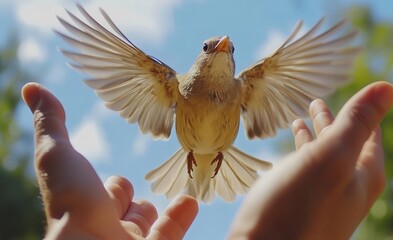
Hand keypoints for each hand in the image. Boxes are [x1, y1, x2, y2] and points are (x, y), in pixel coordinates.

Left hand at [22, 83, 197, 239]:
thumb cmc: (72, 202)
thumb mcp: (58, 155)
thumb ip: (51, 124)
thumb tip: (32, 88)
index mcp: (88, 206)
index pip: (108, 194)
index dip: (117, 187)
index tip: (121, 182)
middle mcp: (107, 226)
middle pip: (127, 212)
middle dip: (134, 203)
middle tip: (143, 197)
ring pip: (147, 224)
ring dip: (161, 209)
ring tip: (177, 192)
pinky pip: (170, 233)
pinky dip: (181, 216)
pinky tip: (190, 201)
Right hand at [228, 81, 392, 238]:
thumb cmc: (294, 208)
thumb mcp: (330, 157)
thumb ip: (357, 123)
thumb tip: (388, 87)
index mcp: (363, 176)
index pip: (370, 133)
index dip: (363, 110)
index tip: (355, 92)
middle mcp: (348, 189)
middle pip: (345, 144)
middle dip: (333, 120)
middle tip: (317, 100)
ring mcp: (324, 199)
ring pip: (323, 156)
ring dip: (315, 134)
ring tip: (301, 117)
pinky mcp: (300, 205)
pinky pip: (305, 169)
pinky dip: (300, 151)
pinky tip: (288, 147)